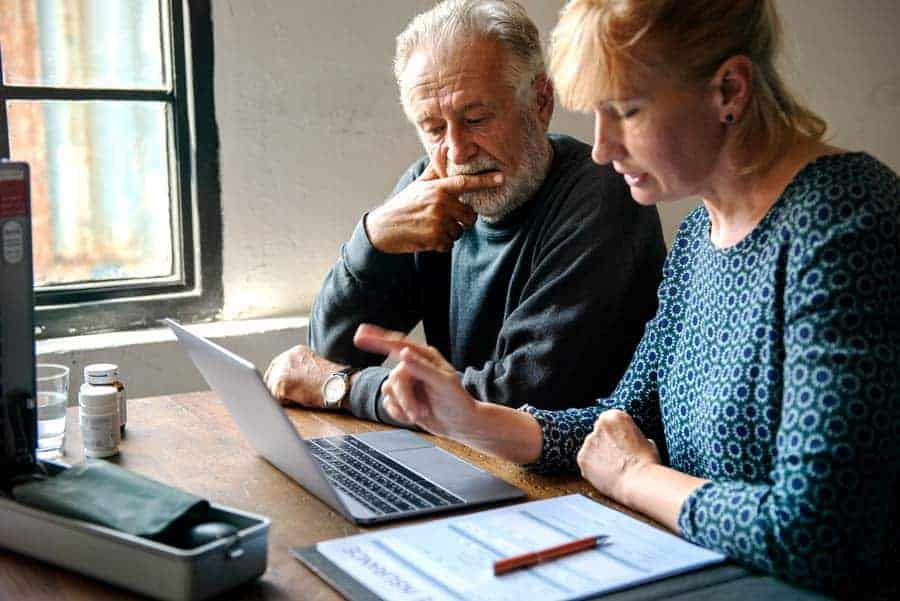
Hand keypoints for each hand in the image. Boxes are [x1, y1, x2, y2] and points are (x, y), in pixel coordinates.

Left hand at [263, 345, 344, 408]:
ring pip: (271, 388)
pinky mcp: (281, 382)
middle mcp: (287, 357)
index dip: (277, 380)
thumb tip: (289, 382)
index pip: (276, 366)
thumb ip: (299, 370)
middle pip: (270, 376)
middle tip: (286, 398)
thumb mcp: (314, 368)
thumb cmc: (332, 382)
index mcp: (295, 352)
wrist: (339, 386)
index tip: (279, 389)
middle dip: (275, 389)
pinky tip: (298, 400)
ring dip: (280, 396)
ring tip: (298, 397)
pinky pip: (274, 398)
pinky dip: (284, 403)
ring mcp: (282, 369)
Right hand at [353, 323, 477, 436]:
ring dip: (404, 406)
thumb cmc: (457, 401)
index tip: (359, 335)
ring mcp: (406, 382)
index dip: (377, 338)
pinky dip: (399, 414)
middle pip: (394, 377)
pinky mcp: (400, 398)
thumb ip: (423, 368)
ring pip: (388, 390)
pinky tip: (413, 417)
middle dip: (405, 398)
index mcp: (425, 356)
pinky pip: (387, 403)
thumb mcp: (444, 384)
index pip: (398, 344)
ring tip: (422, 414)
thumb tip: (404, 353)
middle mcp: (413, 366)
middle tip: (420, 413)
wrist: (459, 424)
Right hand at [365, 161, 501, 253]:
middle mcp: (440, 204)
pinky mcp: (435, 239)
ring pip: (460, 232)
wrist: (384, 229)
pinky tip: (428, 237)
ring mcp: (438, 222)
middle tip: (445, 218)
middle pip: (469, 216)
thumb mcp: (418, 185)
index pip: (465, 183)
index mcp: (438, 189)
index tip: (501, 177)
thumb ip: (435, 171)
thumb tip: (443, 148)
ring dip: (450, 233)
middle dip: (462, 220)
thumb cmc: (404, 205)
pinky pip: (450, 244)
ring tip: (432, 227)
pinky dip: (442, 244)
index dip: (485, 180)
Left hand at [576, 410, 660, 502]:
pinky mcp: (581, 458)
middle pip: (599, 433)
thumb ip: (632, 436)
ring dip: (598, 456)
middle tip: (617, 458)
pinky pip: (586, 462)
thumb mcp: (646, 441)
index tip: (622, 444)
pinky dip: (592, 468)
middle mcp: (598, 425)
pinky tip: (605, 474)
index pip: (610, 421)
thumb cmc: (646, 463)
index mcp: (615, 416)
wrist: (638, 481)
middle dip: (605, 444)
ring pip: (591, 448)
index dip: (617, 435)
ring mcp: (588, 442)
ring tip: (613, 469)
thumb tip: (631, 442)